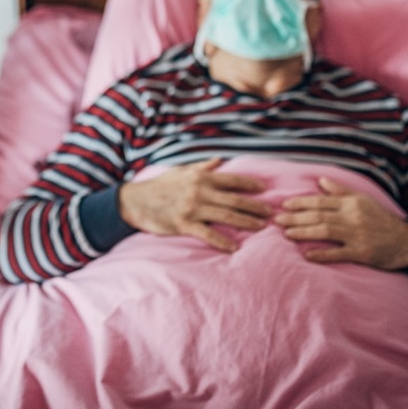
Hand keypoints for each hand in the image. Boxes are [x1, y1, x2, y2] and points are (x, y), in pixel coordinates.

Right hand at [117, 159, 270, 251]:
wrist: (136, 201)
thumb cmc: (160, 186)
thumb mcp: (181, 171)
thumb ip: (202, 167)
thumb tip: (219, 161)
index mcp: (200, 177)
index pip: (231, 180)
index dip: (249, 185)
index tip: (264, 189)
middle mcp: (199, 191)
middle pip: (234, 199)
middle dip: (255, 206)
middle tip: (271, 213)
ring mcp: (192, 208)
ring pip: (226, 215)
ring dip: (246, 222)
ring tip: (261, 227)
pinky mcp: (184, 224)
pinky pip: (208, 234)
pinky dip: (223, 241)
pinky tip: (234, 248)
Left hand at [275, 176, 407, 269]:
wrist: (406, 242)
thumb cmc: (381, 219)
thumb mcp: (363, 200)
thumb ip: (340, 191)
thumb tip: (320, 180)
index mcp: (351, 203)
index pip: (321, 201)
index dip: (301, 203)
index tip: (284, 205)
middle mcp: (352, 217)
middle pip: (319, 215)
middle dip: (296, 218)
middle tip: (277, 220)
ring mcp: (357, 235)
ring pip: (325, 231)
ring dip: (304, 232)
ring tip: (286, 234)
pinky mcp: (362, 253)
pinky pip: (338, 254)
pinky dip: (322, 254)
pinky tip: (307, 255)